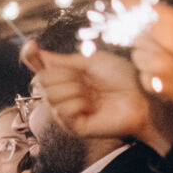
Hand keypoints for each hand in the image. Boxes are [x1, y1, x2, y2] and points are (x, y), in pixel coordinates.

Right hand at [21, 41, 159, 145]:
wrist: (141, 98)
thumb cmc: (122, 78)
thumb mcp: (91, 61)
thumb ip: (61, 60)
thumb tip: (36, 52)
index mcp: (65, 76)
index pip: (38, 67)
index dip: (31, 56)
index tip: (31, 46)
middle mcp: (61, 94)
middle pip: (42, 80)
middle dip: (65, 76)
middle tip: (87, 80)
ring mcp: (65, 111)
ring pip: (51, 96)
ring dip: (75, 90)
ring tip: (93, 95)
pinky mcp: (72, 126)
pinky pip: (62, 110)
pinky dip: (79, 105)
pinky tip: (92, 107)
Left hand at [133, 5, 172, 112]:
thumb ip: (170, 14)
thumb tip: (146, 8)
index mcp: (171, 23)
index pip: (137, 10)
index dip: (127, 5)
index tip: (119, 3)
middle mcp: (158, 44)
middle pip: (134, 34)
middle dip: (141, 34)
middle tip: (157, 36)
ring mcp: (154, 66)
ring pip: (137, 55)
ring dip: (147, 54)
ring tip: (169, 57)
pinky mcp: (153, 84)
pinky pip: (143, 74)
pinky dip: (151, 73)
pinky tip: (168, 73)